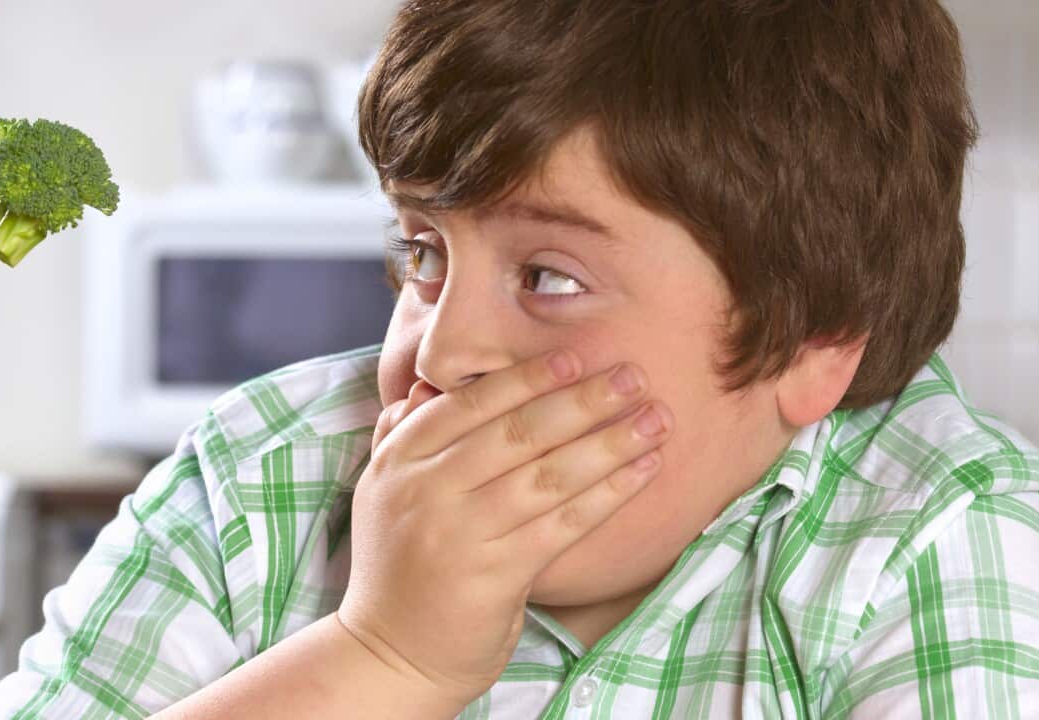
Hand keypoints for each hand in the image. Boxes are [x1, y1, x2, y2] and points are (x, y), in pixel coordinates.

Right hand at [337, 350, 672, 704]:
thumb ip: (401, 437)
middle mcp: (426, 490)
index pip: (469, 404)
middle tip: (632, 374)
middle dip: (582, 400)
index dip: (526, 378)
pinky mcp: (495, 576)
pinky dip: (609, 494)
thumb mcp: (383, 494)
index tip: (575, 356)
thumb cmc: (400, 568)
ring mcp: (460, 534)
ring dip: (609, 443)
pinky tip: (643, 471)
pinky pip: (564, 524)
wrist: (391, 653)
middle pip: (516, 433)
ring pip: (547, 475)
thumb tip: (428, 386)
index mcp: (399, 460)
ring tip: (655, 419)